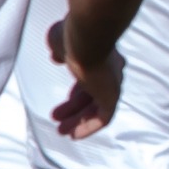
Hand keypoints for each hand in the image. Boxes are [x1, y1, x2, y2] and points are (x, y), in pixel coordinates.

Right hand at [46, 18, 122, 138]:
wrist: (87, 36)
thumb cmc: (73, 33)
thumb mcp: (59, 40)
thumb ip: (59, 49)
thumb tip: (55, 56)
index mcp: (101, 55)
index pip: (90, 77)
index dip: (77, 90)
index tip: (66, 99)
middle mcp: (110, 70)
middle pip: (91, 94)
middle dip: (73, 108)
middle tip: (57, 118)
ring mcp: (112, 84)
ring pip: (96, 108)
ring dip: (78, 120)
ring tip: (61, 131)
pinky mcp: (113, 96)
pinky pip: (104, 118)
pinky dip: (89, 127)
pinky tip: (74, 135)